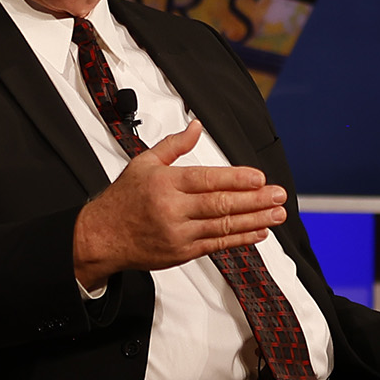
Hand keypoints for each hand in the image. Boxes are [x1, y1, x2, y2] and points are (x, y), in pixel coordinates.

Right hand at [70, 120, 288, 285]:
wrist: (101, 237)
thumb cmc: (123, 200)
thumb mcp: (143, 163)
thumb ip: (173, 145)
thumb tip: (196, 127)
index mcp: (165, 183)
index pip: (206, 179)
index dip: (236, 180)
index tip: (259, 178)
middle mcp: (172, 209)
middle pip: (220, 204)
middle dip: (254, 200)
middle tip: (278, 195)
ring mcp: (178, 233)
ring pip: (223, 226)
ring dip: (254, 220)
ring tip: (277, 214)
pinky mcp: (182, 253)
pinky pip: (216, 245)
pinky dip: (240, 239)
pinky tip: (258, 232)